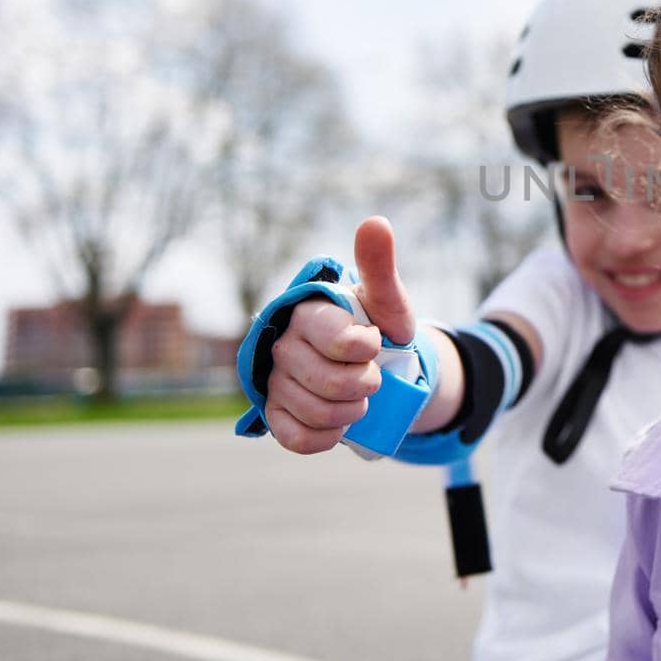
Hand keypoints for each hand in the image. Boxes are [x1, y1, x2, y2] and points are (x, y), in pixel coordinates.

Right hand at [265, 216, 417, 453]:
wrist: (373, 365)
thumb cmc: (376, 326)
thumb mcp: (386, 299)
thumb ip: (379, 266)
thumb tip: (375, 223)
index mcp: (307, 313)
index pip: (337, 340)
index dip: (365, 349)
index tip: (374, 342)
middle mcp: (283, 345)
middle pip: (328, 382)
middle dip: (365, 385)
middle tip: (373, 375)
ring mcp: (275, 381)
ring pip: (316, 411)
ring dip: (351, 411)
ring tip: (360, 397)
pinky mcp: (273, 413)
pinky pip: (296, 438)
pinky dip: (327, 436)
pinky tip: (339, 423)